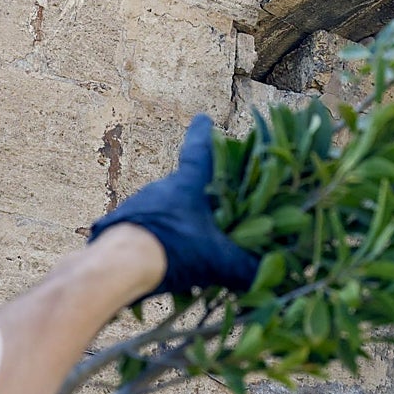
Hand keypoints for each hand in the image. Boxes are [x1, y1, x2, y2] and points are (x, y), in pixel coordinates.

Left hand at [89, 114, 258, 297]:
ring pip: (162, 209)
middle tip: (212, 213)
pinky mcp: (116, 228)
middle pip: (183, 186)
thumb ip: (246, 268)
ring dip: (175, 223)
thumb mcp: (217, 261)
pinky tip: (162, 265)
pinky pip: (143, 231)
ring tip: (188, 250)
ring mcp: (135, 206)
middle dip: (197, 197)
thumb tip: (277, 275)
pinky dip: (154, 242)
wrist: (116, 268)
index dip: (204, 135)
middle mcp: (159, 188)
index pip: (199, 151)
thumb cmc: (173, 250)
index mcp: (186, 185)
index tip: (204, 118)